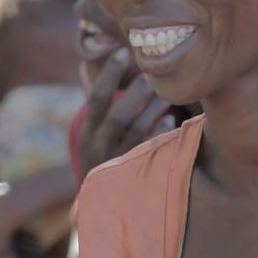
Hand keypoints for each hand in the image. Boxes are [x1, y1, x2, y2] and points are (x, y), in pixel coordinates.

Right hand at [79, 48, 176, 176]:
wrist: (102, 205)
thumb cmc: (103, 158)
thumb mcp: (93, 135)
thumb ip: (101, 108)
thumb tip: (103, 65)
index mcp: (87, 132)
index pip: (96, 98)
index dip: (109, 74)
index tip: (123, 52)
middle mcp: (98, 147)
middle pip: (118, 115)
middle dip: (136, 92)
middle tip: (152, 74)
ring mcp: (116, 162)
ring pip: (136, 131)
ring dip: (153, 109)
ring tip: (168, 92)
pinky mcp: (133, 175)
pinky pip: (150, 151)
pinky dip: (161, 133)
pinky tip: (170, 119)